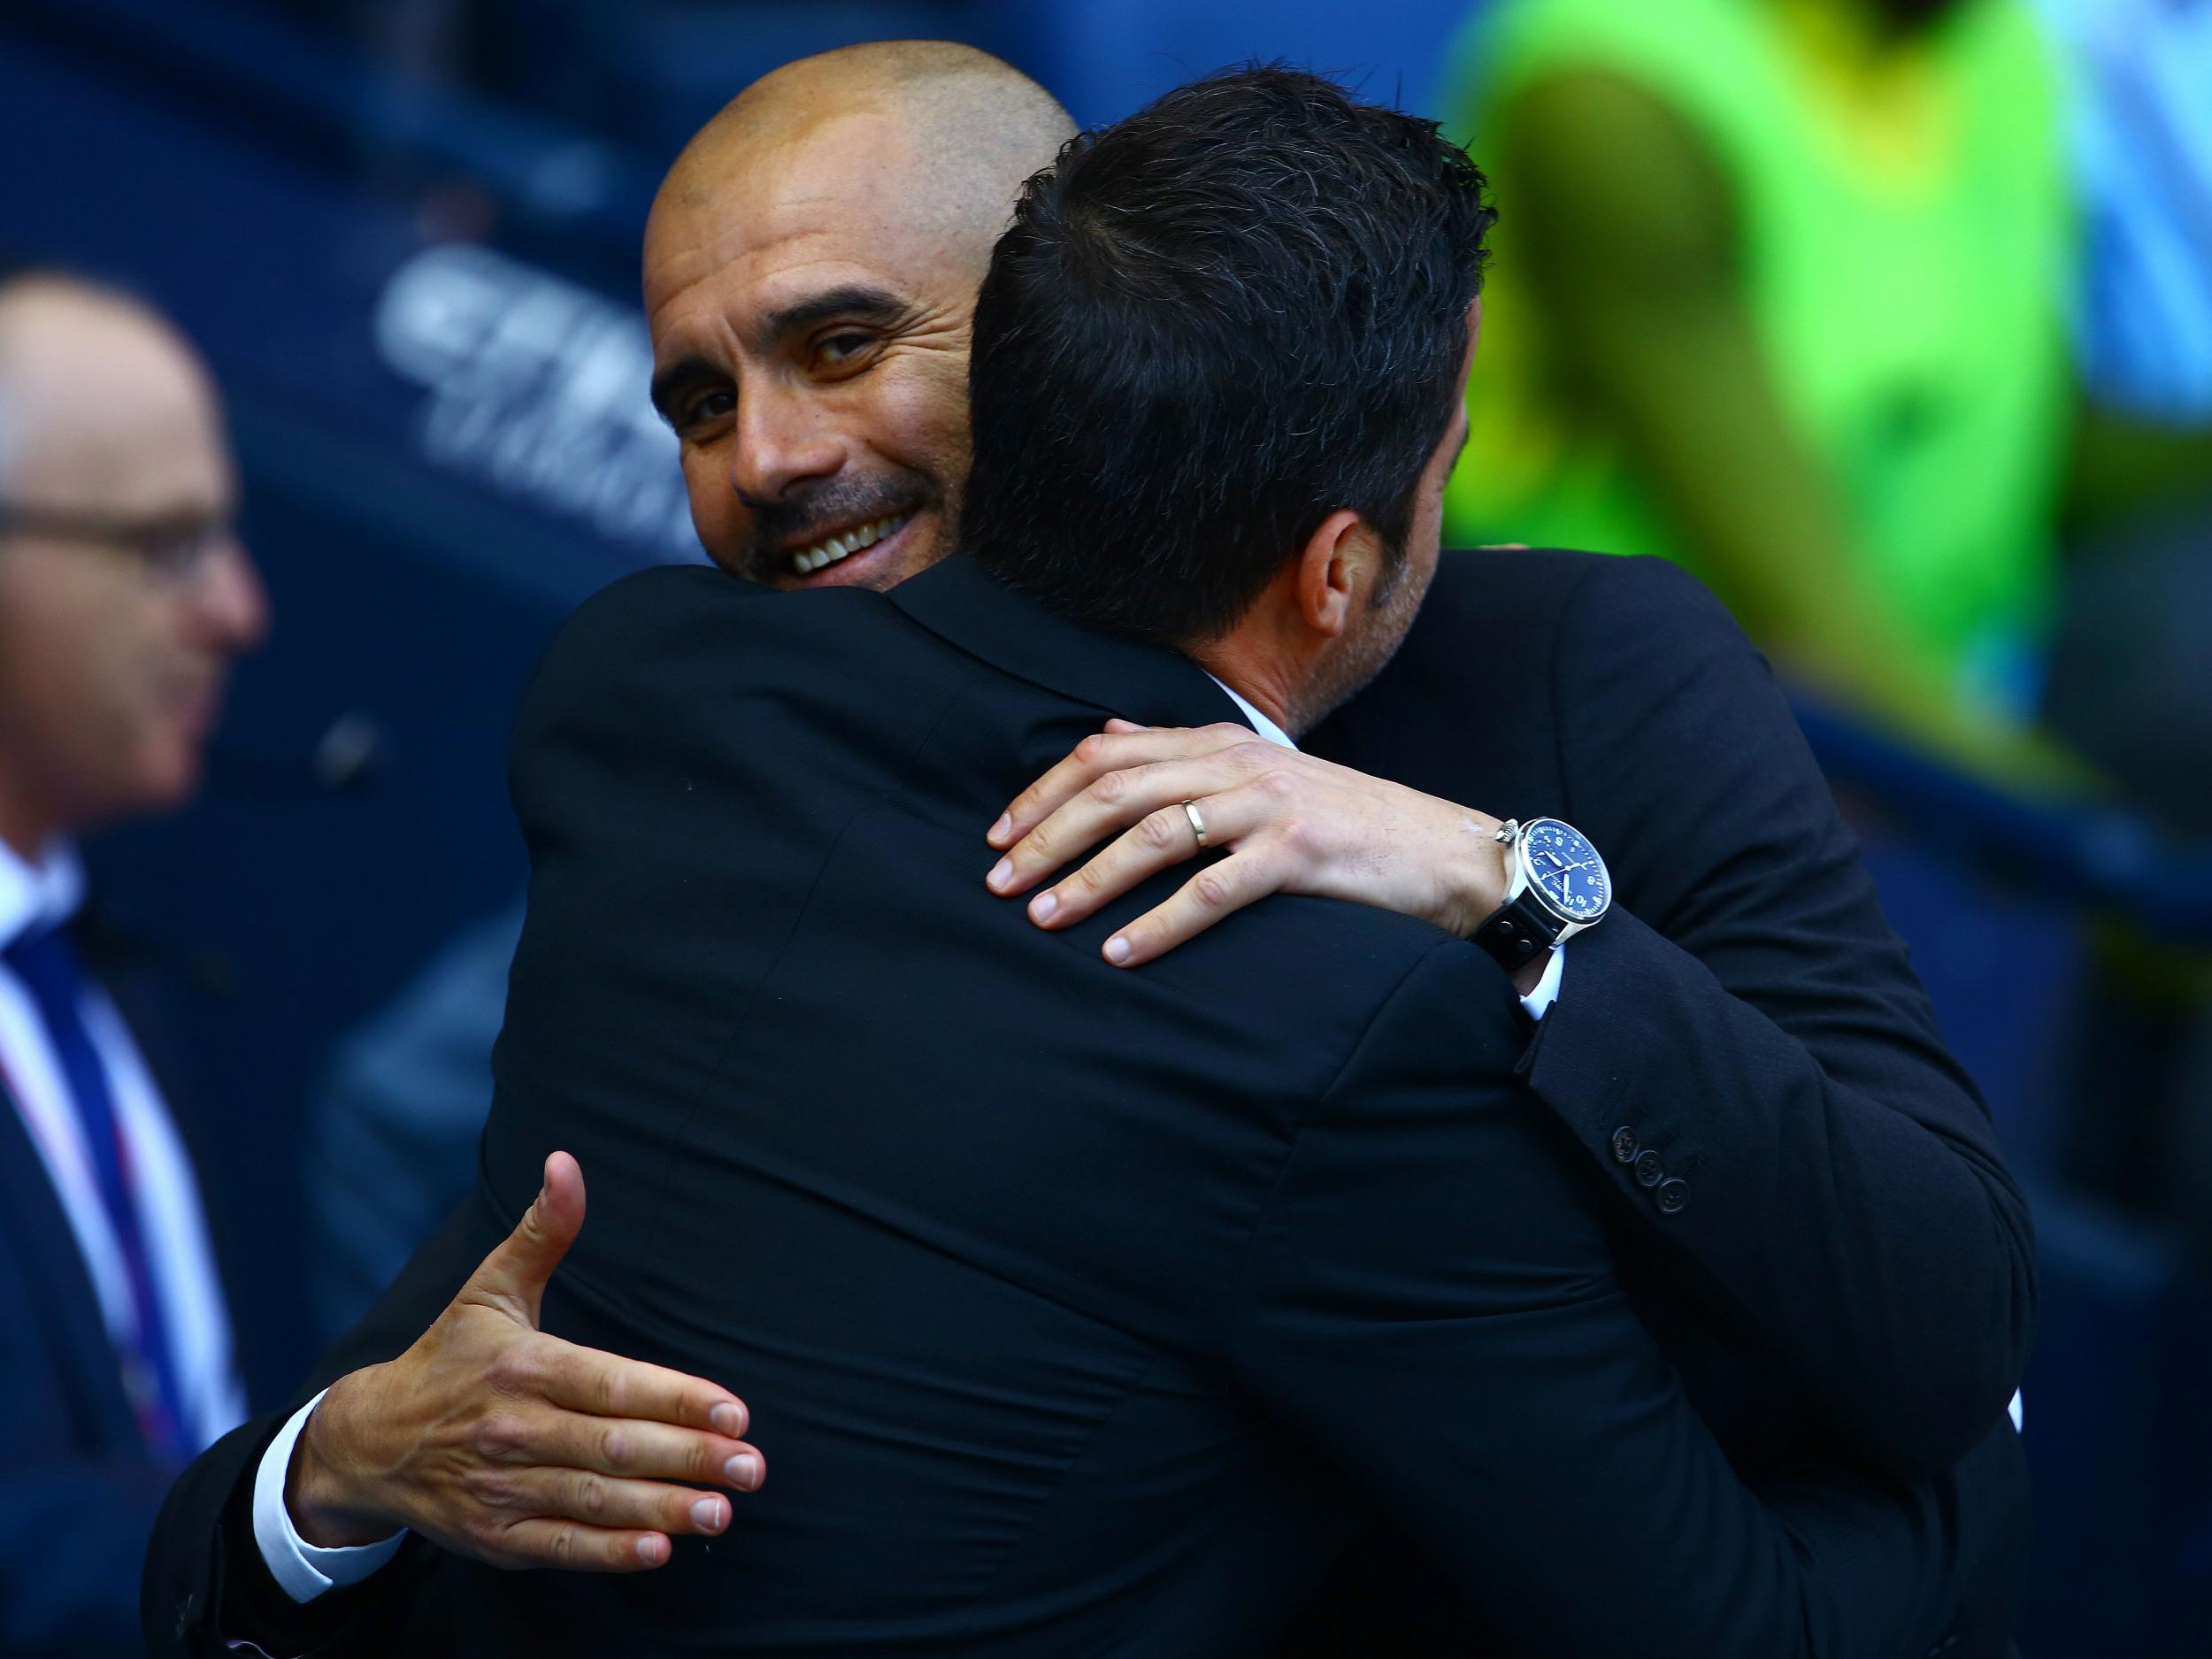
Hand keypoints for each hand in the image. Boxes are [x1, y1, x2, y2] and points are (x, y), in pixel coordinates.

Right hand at [286, 1152, 764, 1571]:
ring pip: (594, 1500)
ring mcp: (501, 1488)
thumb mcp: (490, 1289)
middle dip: (689, 1458)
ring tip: (722, 1511)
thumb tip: (566, 1162)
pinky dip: (608, 1552)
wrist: (367, 1442)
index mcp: (524, 1367)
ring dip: (663, 1509)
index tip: (734, 1412)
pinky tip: (659, 1550)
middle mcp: (513, 1428)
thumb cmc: (449, 1358)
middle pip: (614, 1447)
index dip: (676, 1400)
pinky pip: (560, 1546)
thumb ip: (541, 1231)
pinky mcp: (493, 1537)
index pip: (613, 1385)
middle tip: (752, 1467)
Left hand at [985, 721, 1512, 967]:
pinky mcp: (1298, 852)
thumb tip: (1106, 736)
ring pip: (1154, 835)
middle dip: (1046, 837)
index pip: (1107, 754)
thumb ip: (1184, 756)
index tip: (998, 833)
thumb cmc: (1347, 824)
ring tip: (1041, 917)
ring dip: (1087, 879)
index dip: (1044, 791)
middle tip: (996, 882)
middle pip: (1115, 791)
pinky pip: (1212, 891)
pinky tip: (1119, 952)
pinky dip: (1158, 924)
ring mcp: (1268, 805)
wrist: (1445, 852)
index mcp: (1221, 743)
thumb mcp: (1263, 774)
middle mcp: (1237, 764)